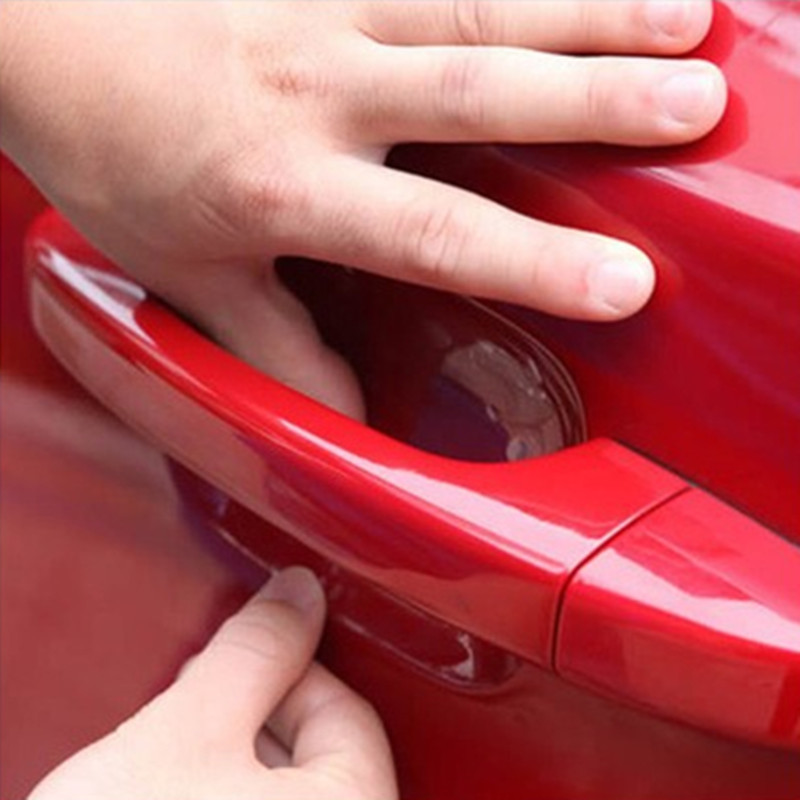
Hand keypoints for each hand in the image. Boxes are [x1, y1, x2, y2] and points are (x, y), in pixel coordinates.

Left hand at [1, 1, 726, 417]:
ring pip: (474, 4)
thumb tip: (348, 417)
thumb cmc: (118, 156)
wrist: (40, 33)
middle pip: (478, 93)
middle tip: (697, 108)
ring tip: (683, 21)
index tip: (625, 283)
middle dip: (596, 102)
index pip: (433, 233)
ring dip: (585, 10)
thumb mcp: (190, 274)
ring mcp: (320, 8)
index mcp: (283, 184)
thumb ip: (279, 350)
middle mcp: (315, 89)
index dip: (535, 261)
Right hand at [28, 568, 397, 799]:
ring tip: (170, 774)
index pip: (345, 710)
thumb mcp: (184, 735)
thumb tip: (299, 590)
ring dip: (229, 774)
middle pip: (315, 759)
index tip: (223, 668)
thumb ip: (252, 651)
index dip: (278, 671)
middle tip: (186, 720)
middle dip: (247, 723)